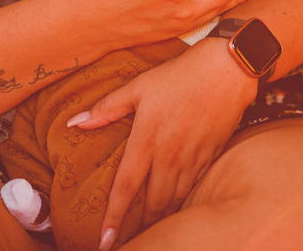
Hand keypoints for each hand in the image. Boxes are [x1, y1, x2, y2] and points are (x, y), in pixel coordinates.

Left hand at [70, 38, 258, 248]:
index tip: (104, 241)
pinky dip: (183, 201)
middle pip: (153, 204)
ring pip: (175, 200)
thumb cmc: (180, 75)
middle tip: (129, 237)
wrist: (228, 69)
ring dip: (162, 217)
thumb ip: (107, 108)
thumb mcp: (139, 86)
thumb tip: (74, 122)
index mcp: (147, 140)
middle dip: (141, 225)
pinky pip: (195, 188)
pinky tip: (177, 206)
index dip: (114, 216)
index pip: (126, 187)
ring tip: (151, 228)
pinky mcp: (211, 156)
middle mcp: (170, 156)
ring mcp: (193, 159)